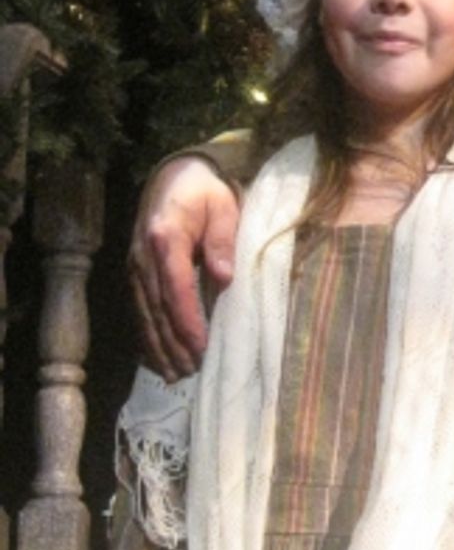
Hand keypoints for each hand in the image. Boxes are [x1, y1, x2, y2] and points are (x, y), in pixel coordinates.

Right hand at [128, 156, 239, 380]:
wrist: (173, 175)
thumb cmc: (205, 192)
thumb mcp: (223, 207)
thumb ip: (222, 241)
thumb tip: (224, 278)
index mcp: (164, 238)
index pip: (175, 288)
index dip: (187, 321)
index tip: (202, 347)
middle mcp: (142, 256)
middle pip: (156, 308)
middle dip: (174, 343)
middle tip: (193, 371)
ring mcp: (134, 266)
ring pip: (143, 314)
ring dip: (159, 347)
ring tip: (177, 374)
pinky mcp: (133, 274)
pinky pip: (138, 311)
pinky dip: (147, 337)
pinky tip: (158, 359)